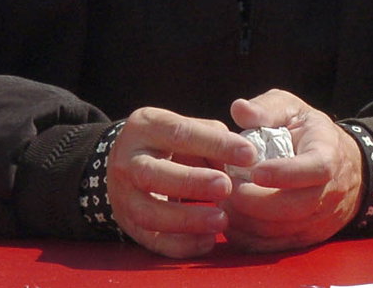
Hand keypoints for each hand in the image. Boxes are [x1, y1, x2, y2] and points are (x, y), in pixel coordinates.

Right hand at [106, 106, 259, 257]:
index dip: (215, 144)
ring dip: (187, 220)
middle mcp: (127, 161)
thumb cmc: (171, 142)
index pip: (179, 132)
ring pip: (148, 213)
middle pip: (152, 174)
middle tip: (227, 187)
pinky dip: (180, 245)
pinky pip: (151, 240)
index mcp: (146, 127)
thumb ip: (215, 139)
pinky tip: (207, 242)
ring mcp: (123, 196)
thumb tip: (244, 159)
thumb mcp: (188, 128)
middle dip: (192, 182)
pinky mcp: (128, 225)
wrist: (128, 163)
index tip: (249, 155)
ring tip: (222, 220)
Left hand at [218, 88, 363, 251]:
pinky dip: (246, 236)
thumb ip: (267, 108)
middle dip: (253, 201)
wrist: (345, 169)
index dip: (285, 173)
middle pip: (294, 206)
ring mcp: (318, 220)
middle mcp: (329, 193)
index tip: (254, 170)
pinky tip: (230, 218)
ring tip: (222, 200)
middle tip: (224, 187)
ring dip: (245, 219)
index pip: (315, 169)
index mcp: (328, 156)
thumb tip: (239, 109)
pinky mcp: (304, 239)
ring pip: (279, 230)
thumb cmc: (310, 134)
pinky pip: (272, 246)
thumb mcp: (294, 110)